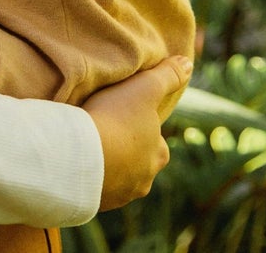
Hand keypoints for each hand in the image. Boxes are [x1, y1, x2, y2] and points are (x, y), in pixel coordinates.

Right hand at [83, 55, 192, 211]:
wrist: (81, 154)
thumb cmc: (115, 118)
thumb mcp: (144, 88)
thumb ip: (167, 75)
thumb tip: (188, 63)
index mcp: (159, 154)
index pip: (155, 139)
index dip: (140, 124)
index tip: (122, 114)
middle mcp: (145, 180)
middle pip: (138, 161)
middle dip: (125, 149)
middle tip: (104, 129)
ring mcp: (121, 194)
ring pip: (117, 177)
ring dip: (107, 164)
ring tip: (87, 145)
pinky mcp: (97, 202)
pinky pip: (95, 188)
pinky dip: (89, 177)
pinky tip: (77, 161)